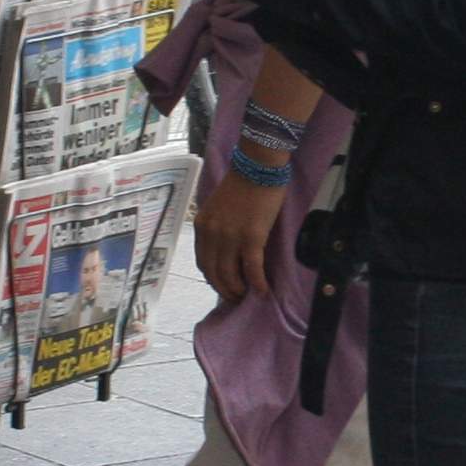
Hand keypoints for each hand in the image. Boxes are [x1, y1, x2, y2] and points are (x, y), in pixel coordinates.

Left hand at [194, 163, 285, 303]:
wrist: (258, 166)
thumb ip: (217, 226)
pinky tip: (263, 290)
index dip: (213, 279)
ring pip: (230, 275)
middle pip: (214, 273)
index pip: (203, 262)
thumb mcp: (218, 206)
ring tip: (248, 297)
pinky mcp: (251, 238)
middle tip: (236, 298)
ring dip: (239, 290)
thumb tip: (227, 249)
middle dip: (225, 290)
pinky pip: (252, 269)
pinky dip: (257, 283)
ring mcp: (230, 237)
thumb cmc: (242, 183)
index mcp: (202, 226)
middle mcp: (212, 234)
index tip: (223, 286)